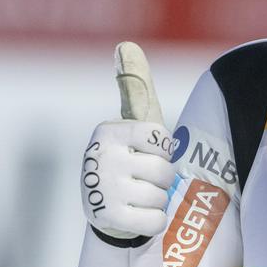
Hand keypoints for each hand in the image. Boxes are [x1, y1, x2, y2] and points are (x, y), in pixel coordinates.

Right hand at [80, 42, 175, 239]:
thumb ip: (135, 86)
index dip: (162, 151)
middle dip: (161, 179)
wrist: (103, 210)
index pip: (162, 140)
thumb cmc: (128, 160)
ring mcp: (104, 189)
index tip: (145, 154)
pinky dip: (153, 222)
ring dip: (156, 201)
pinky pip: (156, 221)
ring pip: (161, 196)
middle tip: (141, 180)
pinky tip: (137, 216)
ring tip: (137, 198)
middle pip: (165, 170)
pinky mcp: (109, 219)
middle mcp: (101, 157)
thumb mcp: (132, 123)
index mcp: (109, 131)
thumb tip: (126, 44)